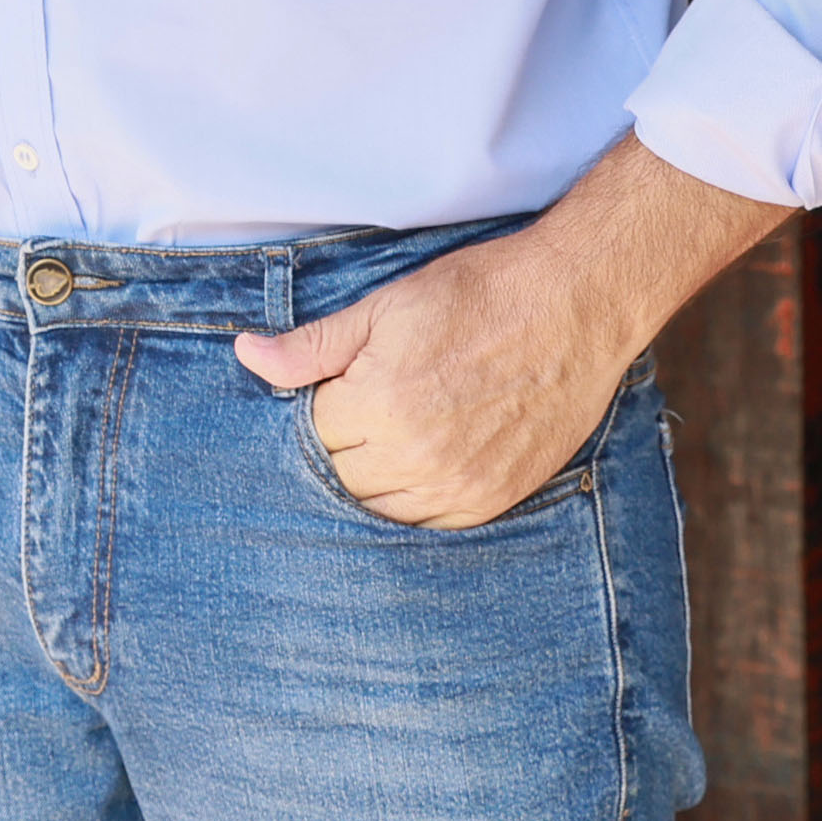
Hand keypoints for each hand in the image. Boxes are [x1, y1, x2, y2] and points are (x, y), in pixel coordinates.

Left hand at [232, 226, 630, 528]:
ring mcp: (460, 484)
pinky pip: (431, 524)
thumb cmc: (477, 296)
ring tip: (386, 439)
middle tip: (359, 413)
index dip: (318, 408)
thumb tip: (246, 354)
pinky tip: (415, 470)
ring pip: (380, 509)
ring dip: (371, 482)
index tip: (334, 388)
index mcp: (380, 404)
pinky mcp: (495, 498)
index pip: (311, 432)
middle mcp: (417, 456)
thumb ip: (311, 345)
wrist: (575, 306)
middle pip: (339, 477)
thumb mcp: (383, 307)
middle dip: (338, 447)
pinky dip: (414, 503)